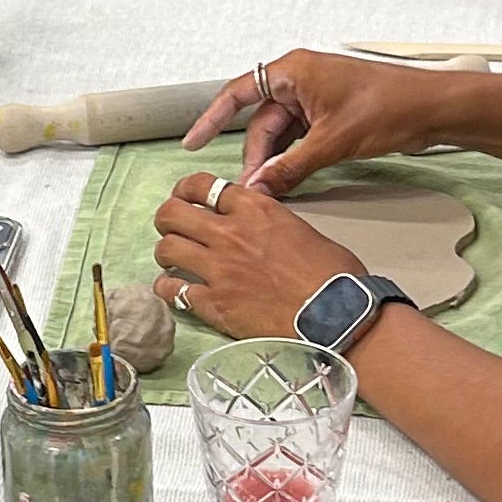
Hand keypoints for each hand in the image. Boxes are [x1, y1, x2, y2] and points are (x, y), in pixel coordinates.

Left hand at [150, 164, 367, 343]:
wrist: (336, 315)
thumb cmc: (332, 275)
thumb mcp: (299, 228)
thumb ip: (268, 219)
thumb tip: (256, 222)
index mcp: (254, 209)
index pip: (201, 185)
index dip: (184, 190)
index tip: (183, 197)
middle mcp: (229, 234)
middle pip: (172, 214)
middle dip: (167, 219)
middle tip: (172, 228)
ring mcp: (218, 269)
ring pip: (166, 249)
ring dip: (166, 253)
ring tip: (173, 260)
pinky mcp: (214, 304)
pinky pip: (172, 291)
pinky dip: (167, 289)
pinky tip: (173, 290)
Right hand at [176, 45, 437, 196]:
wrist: (434, 108)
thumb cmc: (389, 107)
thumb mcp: (333, 142)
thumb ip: (291, 166)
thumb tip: (258, 188)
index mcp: (294, 71)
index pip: (238, 92)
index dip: (212, 118)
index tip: (193, 142)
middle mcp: (300, 79)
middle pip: (263, 120)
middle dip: (256, 154)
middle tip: (250, 188)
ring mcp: (317, 97)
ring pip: (282, 132)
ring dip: (276, 160)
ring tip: (270, 190)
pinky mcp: (332, 114)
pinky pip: (301, 137)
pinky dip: (294, 158)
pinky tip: (290, 181)